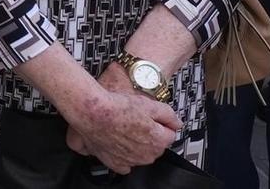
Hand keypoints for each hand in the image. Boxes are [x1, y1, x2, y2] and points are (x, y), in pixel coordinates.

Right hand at [63, 81, 179, 173]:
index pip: (169, 134)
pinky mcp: (115, 162)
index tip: (153, 118)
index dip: (161, 123)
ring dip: (136, 145)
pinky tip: (119, 145)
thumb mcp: (149, 104)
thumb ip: (168, 114)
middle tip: (136, 120)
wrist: (92, 112)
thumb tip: (177, 122)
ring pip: (141, 154)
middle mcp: (147, 154)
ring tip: (124, 128)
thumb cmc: (117, 107)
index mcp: (158, 140)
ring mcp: (131, 160)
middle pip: (155, 145)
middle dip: (149, 134)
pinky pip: (125, 165)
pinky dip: (124, 157)